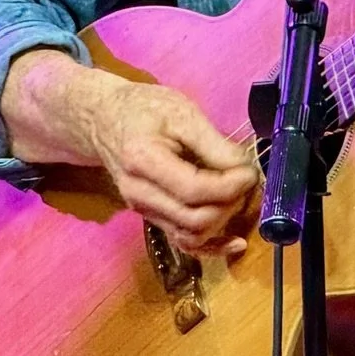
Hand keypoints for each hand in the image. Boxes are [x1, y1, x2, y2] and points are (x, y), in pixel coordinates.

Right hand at [1, 51, 259, 255]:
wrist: (104, 120)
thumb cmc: (144, 109)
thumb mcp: (181, 112)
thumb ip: (213, 143)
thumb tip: (245, 170)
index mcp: (143, 161)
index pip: (194, 190)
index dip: (230, 186)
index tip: (250, 171)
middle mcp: (140, 194)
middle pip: (195, 219)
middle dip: (231, 203)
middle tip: (247, 179)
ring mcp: (143, 211)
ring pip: (192, 236)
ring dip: (225, 221)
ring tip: (239, 195)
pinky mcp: (152, 218)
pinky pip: (184, 243)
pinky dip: (212, 246)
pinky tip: (235, 243)